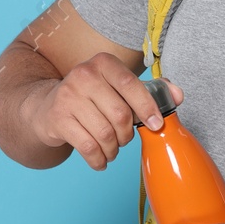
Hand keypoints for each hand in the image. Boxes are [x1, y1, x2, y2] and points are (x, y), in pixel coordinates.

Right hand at [23, 58, 181, 170]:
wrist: (46, 106)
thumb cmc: (91, 97)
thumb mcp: (118, 87)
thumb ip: (151, 89)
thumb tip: (178, 95)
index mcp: (103, 63)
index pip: (131, 84)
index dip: (147, 107)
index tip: (156, 125)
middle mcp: (83, 75)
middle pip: (120, 115)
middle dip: (127, 134)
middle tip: (124, 139)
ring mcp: (67, 96)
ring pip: (105, 134)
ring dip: (114, 150)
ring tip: (112, 150)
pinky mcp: (58, 119)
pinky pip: (88, 147)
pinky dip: (99, 160)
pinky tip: (100, 160)